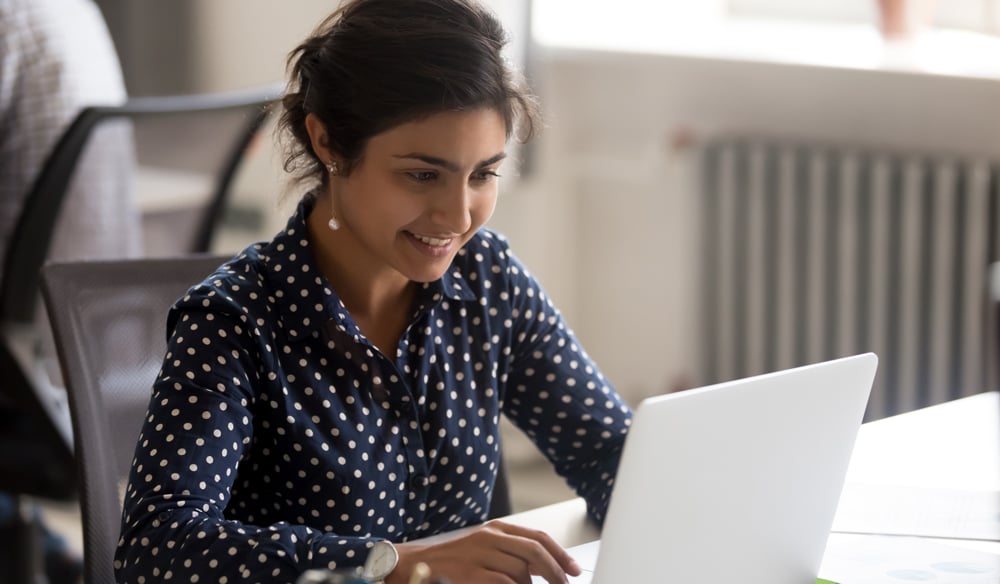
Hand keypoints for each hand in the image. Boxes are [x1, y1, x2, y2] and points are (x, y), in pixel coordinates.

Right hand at [385, 520, 581, 583]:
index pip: (537, 538)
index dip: (560, 555)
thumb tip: (550, 570)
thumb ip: (515, 555)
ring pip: (520, 572)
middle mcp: (489, 537)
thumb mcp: (488, 551)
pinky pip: (504, 583)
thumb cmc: (457, 563)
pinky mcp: (469, 572)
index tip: (575, 571)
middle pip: (534, 552)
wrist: (418, 566)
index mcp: (497, 529)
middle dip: (555, 572)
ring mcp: (478, 554)